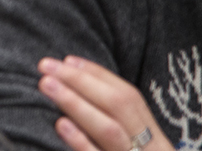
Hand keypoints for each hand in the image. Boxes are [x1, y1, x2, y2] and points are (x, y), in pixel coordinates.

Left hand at [39, 56, 174, 150]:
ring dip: (76, 104)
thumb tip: (77, 90)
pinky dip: (81, 142)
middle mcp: (152, 149)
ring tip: (46, 85)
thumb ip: (121, 129)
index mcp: (156, 140)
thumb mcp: (142, 150)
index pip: (130, 97)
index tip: (67, 60)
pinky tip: (61, 124)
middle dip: (81, 82)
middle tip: (45, 66)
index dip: (98, 76)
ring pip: (109, 131)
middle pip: (119, 107)